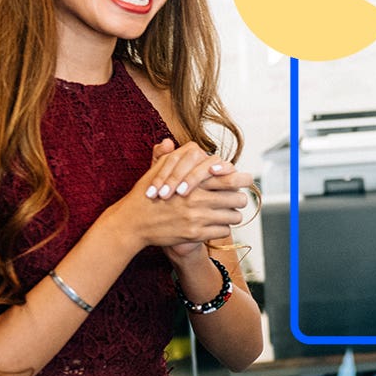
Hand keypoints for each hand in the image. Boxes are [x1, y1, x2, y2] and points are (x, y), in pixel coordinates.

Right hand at [101, 144, 251, 254]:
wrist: (132, 223)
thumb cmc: (146, 195)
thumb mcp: (155, 170)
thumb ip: (169, 156)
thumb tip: (169, 141)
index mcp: (194, 180)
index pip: (232, 178)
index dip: (243, 179)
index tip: (242, 181)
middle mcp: (198, 199)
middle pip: (239, 199)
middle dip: (239, 198)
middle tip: (234, 199)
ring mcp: (197, 218)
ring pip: (234, 217)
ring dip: (232, 215)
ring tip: (226, 212)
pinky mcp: (195, 234)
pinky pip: (223, 231)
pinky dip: (222, 228)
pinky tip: (214, 224)